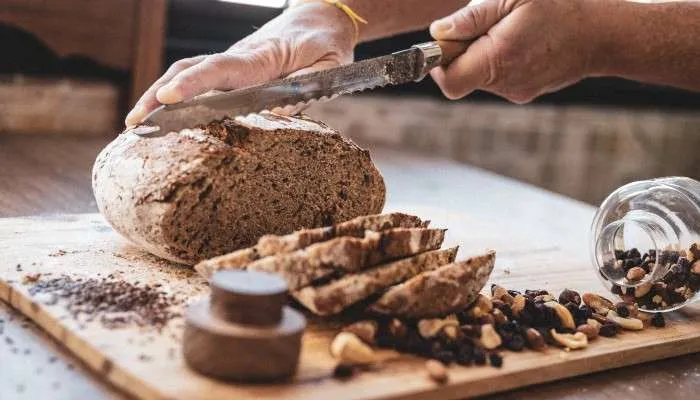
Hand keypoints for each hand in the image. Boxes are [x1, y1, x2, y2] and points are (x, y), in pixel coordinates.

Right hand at [125, 2, 354, 125]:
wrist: (323, 15)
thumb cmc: (327, 40)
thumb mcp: (331, 63)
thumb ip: (310, 86)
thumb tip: (279, 112)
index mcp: (262, 57)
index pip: (219, 69)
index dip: (193, 84)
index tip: (168, 99)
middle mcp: (241, 57)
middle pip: (191, 69)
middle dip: (160, 94)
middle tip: (135, 123)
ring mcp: (235, 61)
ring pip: (190, 71)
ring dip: (161, 93)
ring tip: (136, 122)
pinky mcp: (236, 67)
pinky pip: (202, 77)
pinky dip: (179, 92)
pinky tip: (165, 112)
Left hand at [429, 0, 599, 103]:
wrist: (604, 35)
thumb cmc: (561, 8)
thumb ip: (473, 17)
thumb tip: (438, 31)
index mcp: (497, 59)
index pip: (449, 81)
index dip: (438, 63)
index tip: (444, 43)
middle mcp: (504, 84)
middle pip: (461, 76)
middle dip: (461, 52)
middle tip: (485, 25)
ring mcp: (514, 92)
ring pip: (478, 76)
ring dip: (481, 54)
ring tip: (508, 30)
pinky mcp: (523, 93)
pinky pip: (496, 78)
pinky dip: (497, 61)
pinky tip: (519, 42)